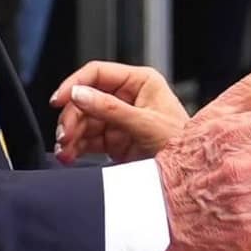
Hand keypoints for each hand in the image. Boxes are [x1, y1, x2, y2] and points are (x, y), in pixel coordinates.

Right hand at [50, 61, 188, 161]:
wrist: (191, 176)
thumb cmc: (182, 144)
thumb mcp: (145, 124)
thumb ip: (110, 109)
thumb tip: (79, 94)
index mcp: (140, 81)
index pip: (98, 73)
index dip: (75, 84)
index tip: (59, 100)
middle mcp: (127, 96)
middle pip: (86, 98)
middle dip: (72, 117)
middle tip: (64, 135)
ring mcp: (119, 118)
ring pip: (83, 120)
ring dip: (70, 134)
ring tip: (65, 150)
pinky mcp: (114, 139)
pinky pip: (87, 139)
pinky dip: (76, 147)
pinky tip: (69, 155)